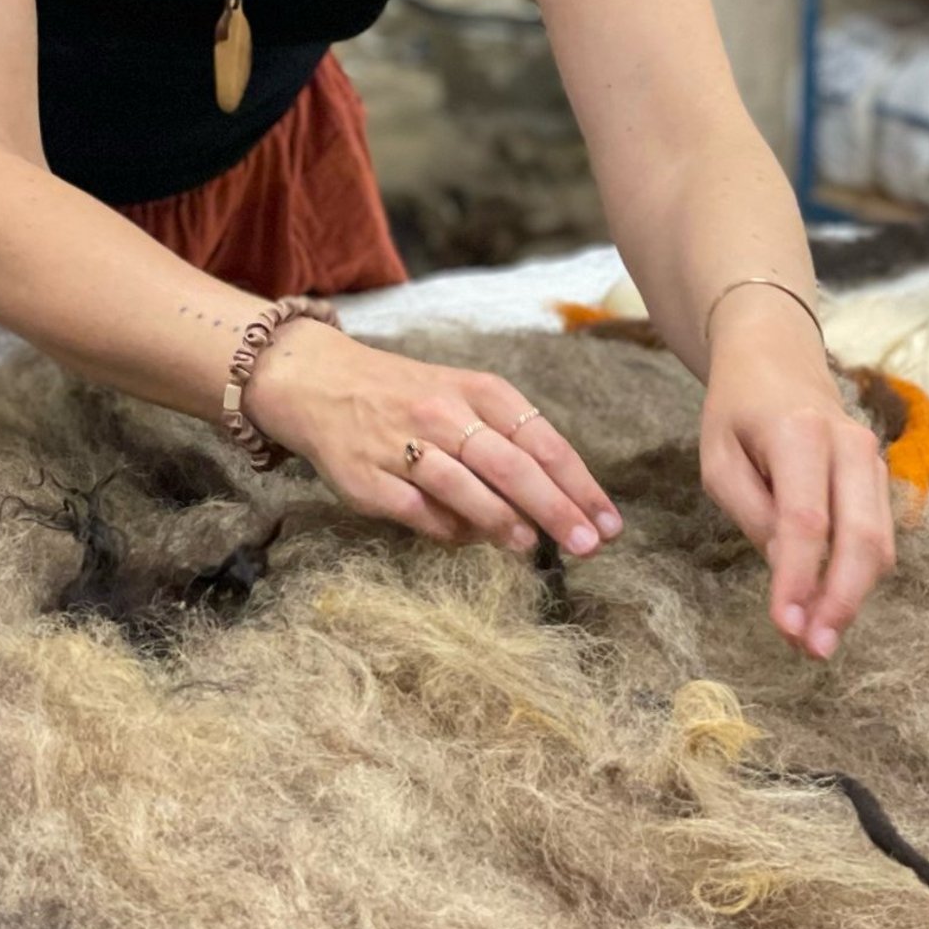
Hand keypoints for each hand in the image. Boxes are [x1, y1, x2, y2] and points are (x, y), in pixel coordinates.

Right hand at [246, 321, 623, 557]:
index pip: (542, 439)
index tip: (608, 522)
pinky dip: (446, 529)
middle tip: (588, 544)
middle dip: (555, 508)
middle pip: (510, 464)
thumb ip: (507, 444)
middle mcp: (443, 412)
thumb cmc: (408, 396)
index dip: (579, 484)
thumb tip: (555, 502)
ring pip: (463, 485)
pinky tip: (468, 541)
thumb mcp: (464, 399)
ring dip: (502, 520)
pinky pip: (415, 510)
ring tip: (529, 547)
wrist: (320, 382)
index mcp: (477, 390)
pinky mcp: (367, 478)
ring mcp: (403, 444)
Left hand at [698, 286, 893, 658]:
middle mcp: (849, 445)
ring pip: (880, 543)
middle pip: (861, 536)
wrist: (778, 357)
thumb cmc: (738, 409)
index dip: (798, 577)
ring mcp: (872, 461)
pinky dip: (859, 578)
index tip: (785, 625)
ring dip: (853, 597)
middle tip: (813, 649)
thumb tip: (786, 566)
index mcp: (800, 433)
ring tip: (817, 641)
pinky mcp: (879, 478)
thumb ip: (751, 509)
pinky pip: (879, 537)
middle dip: (841, 600)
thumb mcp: (718, 455)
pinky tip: (830, 606)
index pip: (805, 519)